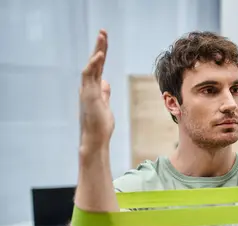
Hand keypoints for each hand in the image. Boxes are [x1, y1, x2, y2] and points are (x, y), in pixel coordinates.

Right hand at [79, 29, 114, 151]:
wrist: (95, 139)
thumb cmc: (100, 125)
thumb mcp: (105, 105)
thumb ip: (104, 93)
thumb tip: (105, 83)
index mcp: (93, 88)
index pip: (98, 67)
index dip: (101, 53)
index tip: (105, 41)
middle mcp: (88, 87)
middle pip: (94, 63)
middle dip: (99, 46)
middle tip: (103, 31)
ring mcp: (87, 91)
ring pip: (91, 66)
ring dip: (97, 51)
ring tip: (102, 37)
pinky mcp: (89, 96)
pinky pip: (89, 76)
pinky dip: (94, 65)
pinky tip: (99, 55)